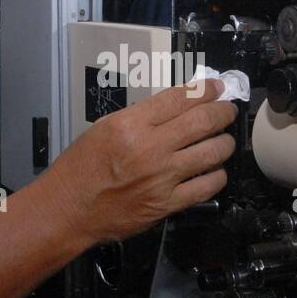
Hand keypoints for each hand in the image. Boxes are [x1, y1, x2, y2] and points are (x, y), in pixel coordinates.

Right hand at [42, 79, 237, 244]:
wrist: (68, 210)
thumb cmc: (80, 169)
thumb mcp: (103, 128)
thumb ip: (140, 118)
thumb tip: (175, 108)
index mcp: (131, 124)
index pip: (180, 98)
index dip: (205, 89)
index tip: (216, 87)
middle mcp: (150, 148)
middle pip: (203, 121)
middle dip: (223, 111)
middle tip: (228, 110)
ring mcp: (162, 178)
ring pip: (212, 153)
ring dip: (225, 143)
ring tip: (225, 140)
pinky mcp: (167, 204)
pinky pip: (206, 187)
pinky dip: (217, 176)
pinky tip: (215, 171)